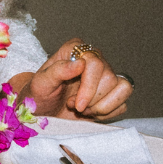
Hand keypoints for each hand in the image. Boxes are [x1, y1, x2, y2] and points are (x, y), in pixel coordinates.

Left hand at [12, 38, 131, 121]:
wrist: (43, 111)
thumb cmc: (39, 95)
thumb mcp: (41, 83)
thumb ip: (58, 71)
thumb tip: (80, 63)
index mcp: (75, 50)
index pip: (95, 63)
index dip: (89, 87)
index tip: (77, 103)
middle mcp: (93, 59)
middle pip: (110, 78)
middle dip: (92, 99)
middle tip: (73, 105)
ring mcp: (106, 76)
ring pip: (123, 89)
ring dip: (102, 106)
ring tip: (82, 109)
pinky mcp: (113, 93)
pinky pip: (123, 104)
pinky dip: (107, 113)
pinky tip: (90, 112)